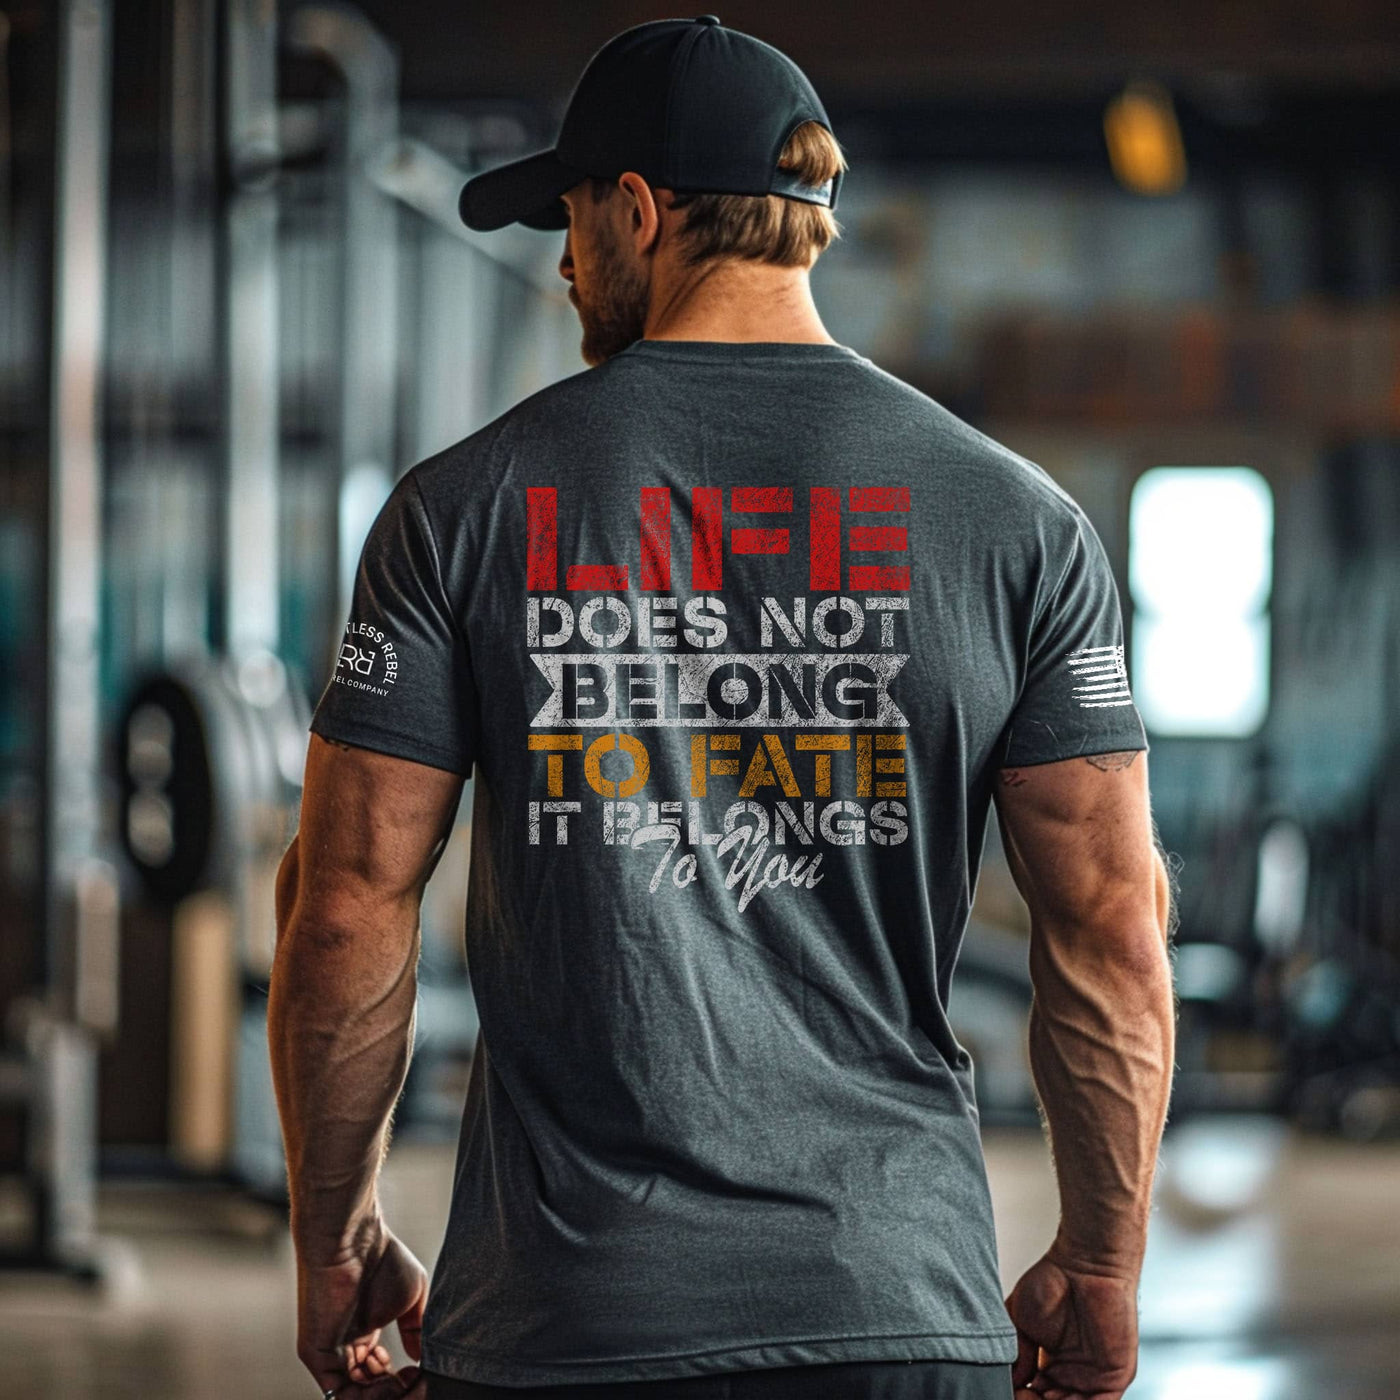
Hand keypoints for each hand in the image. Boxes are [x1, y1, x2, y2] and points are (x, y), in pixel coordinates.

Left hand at [296, 1217, 428, 1397]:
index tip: (419, 1371)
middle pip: (367, 1389)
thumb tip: (420, 1359)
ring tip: (399, 1376)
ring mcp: (329, 1352)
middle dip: (393, 1390)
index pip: (379, 1373)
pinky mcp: (316, 1354)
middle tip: (411, 1378)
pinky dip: (364, 1394)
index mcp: (365, 1332)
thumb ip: (416, 1331)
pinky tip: (386, 1376)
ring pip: (353, 1394)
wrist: (354, 1240)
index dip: (401, 1380)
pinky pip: (337, 1391)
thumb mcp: (411, 1299)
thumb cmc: (383, 1259)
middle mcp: (345, 1346)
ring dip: (381, 1393)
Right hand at [1004, 1248, 1138, 1398]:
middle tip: (1021, 1394)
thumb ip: (1017, 1355)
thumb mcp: (1020, 1320)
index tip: (1009, 1390)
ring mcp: (1093, 1379)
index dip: (1021, 1395)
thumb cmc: (1053, 1281)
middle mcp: (1072, 1375)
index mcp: (1050, 1365)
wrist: (1085, 1264)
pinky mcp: (1115, 1378)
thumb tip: (1011, 1383)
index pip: (1035, 1395)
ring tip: (1035, 1396)